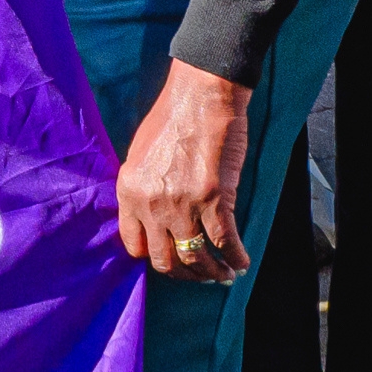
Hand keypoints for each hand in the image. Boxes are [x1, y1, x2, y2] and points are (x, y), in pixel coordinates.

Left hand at [114, 65, 256, 284]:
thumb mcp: (140, 155)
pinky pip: (224, 242)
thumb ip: (143, 188)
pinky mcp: (213, 200)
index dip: (153, 258)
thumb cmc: (172, 118)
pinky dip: (235, 258)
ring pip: (195, 258)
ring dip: (212, 272)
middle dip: (184, 274)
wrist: (201, 96)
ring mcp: (182, 206)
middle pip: (164, 259)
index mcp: (129, 192)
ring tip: (223, 274)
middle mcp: (151, 205)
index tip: (169, 259)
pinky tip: (241, 263)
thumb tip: (153, 215)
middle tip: (199, 274)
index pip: (134, 244)